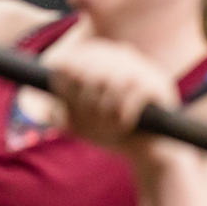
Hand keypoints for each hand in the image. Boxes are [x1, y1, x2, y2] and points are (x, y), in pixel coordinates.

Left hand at [48, 38, 182, 163]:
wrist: (150, 151)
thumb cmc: (111, 130)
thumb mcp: (81, 121)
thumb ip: (62, 110)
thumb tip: (48, 107)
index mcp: (100, 56)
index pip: (69, 62)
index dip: (64, 86)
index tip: (69, 107)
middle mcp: (120, 54)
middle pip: (87, 72)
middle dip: (86, 102)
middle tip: (94, 119)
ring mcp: (141, 67)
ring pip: (109, 83)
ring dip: (106, 110)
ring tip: (111, 123)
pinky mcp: (158, 85)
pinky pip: (131, 98)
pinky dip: (123, 117)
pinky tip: (126, 124)